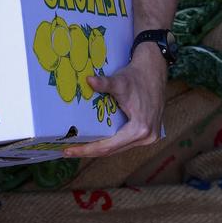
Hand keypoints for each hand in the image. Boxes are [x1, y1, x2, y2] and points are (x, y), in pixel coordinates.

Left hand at [63, 43, 166, 157]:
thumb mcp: (119, 81)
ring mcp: (149, 137)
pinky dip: (110, 142)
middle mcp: (147, 137)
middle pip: (113, 150)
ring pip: (119, 147)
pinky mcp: (148, 132)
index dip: (87, 150)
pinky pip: (125, 142)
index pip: (108, 146)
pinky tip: (95, 140)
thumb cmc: (136, 76)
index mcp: (140, 129)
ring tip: (77, 147)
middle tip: (68, 151)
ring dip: (99, 148)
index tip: (69, 151)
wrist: (153, 71)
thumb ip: (104, 83)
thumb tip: (88, 81)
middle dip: (89, 151)